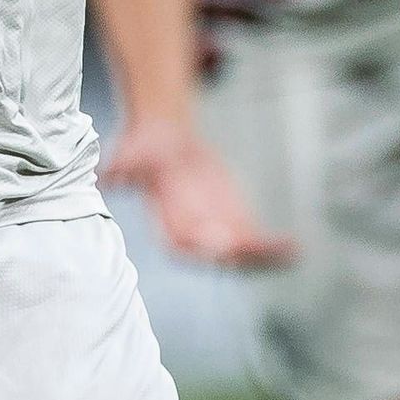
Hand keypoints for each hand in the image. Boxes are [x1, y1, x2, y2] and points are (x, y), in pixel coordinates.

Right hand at [102, 113, 292, 267]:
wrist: (164, 143)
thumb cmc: (145, 148)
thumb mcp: (132, 153)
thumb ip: (122, 167)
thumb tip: (105, 174)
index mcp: (166, 224)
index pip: (182, 244)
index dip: (201, 246)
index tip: (221, 245)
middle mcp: (192, 235)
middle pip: (216, 253)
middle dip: (238, 254)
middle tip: (258, 249)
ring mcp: (215, 233)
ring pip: (241, 254)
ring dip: (264, 257)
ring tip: (288, 253)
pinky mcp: (233, 225)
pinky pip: (255, 242)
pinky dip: (273, 248)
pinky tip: (294, 248)